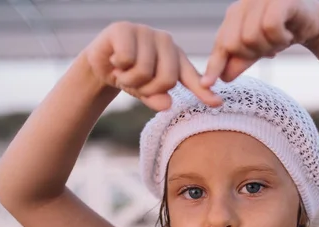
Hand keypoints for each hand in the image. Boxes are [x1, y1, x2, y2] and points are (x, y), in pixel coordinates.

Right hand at [84, 21, 221, 110]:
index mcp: (177, 58)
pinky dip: (118, 67)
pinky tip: (114, 61)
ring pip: (144, 71)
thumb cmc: (130, 76)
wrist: (100, 63)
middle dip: (148, 90)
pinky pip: (127, 59)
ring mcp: (146, 32)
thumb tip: (166, 105)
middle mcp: (166, 42)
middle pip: (167, 79)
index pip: (192, 77)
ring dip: (129, 79)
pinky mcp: (125, 29)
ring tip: (123, 72)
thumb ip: (158, 99)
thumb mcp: (146, 92)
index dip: (204, 91)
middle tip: (135, 83)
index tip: (217, 103)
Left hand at [201, 0, 318, 86]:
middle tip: (268, 51)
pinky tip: (288, 36)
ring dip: (269, 47)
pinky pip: (270, 27)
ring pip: (252, 37)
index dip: (214, 65)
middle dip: (251, 55)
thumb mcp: (257, 50)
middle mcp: (244, 3)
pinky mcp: (280, 0)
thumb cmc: (281, 34)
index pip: (221, 44)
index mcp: (234, 15)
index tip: (206, 85)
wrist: (311, 20)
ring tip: (280, 41)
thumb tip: (222, 79)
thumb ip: (239, 61)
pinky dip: (280, 39)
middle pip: (234, 43)